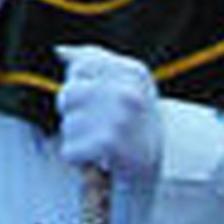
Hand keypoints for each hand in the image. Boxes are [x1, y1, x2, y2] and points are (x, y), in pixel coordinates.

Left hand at [55, 45, 161, 180]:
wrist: (163, 173)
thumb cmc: (136, 125)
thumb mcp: (125, 86)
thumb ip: (92, 62)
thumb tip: (60, 50)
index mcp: (133, 72)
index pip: (80, 67)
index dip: (82, 89)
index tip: (102, 104)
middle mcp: (128, 91)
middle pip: (68, 95)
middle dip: (76, 115)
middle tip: (103, 129)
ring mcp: (119, 117)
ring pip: (67, 125)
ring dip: (79, 141)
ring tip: (104, 146)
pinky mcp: (108, 144)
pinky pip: (68, 151)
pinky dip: (79, 161)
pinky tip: (100, 162)